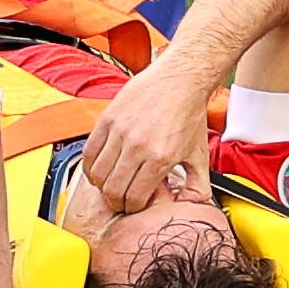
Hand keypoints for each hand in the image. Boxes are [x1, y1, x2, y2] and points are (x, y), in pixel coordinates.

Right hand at [78, 63, 216, 223]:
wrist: (180, 80)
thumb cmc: (188, 114)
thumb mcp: (199, 154)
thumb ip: (198, 184)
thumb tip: (190, 204)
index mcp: (160, 158)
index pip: (134, 198)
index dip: (132, 208)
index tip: (134, 204)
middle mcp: (138, 146)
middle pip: (112, 190)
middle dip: (116, 201)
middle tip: (120, 199)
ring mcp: (120, 132)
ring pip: (98, 173)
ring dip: (102, 185)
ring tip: (110, 183)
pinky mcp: (108, 119)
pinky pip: (89, 152)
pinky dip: (90, 166)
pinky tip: (100, 168)